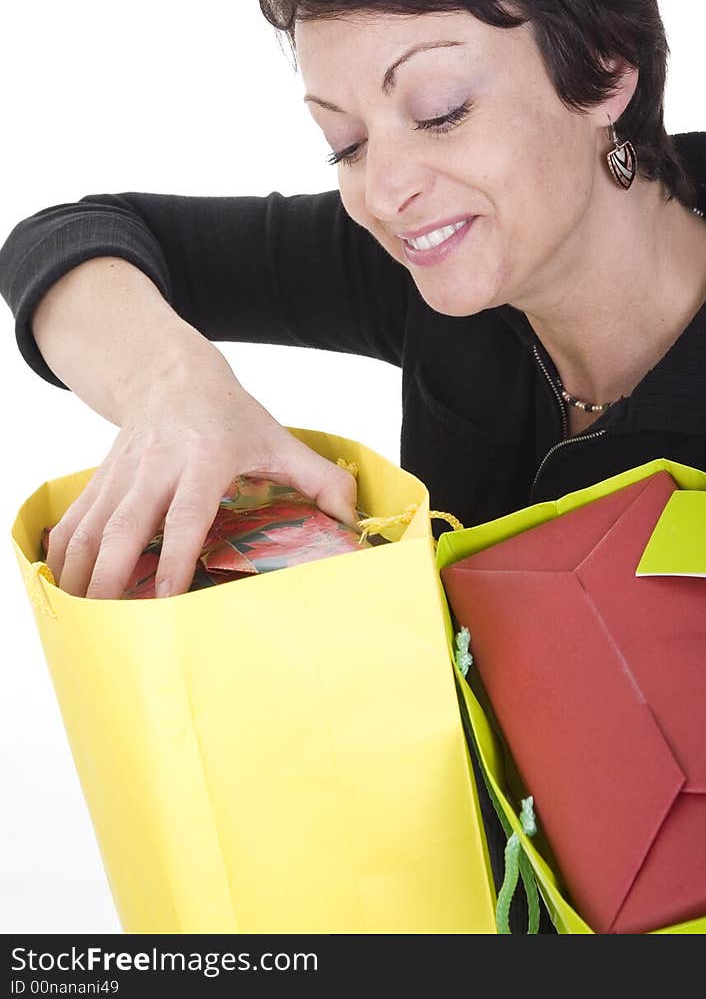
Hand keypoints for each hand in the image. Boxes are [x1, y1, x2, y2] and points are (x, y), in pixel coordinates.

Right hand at [43, 354, 359, 598]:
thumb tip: (350, 518)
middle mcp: (157, 465)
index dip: (173, 557)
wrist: (172, 374)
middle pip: (124, 526)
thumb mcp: (278, 439)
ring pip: (90, 526)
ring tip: (81, 616)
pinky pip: (73, 520)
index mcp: (205, 458)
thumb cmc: (230, 416)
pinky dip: (62, 555)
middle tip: (109, 623)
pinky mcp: (101, 478)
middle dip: (112, 576)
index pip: (185, 514)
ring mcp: (122, 472)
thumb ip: (319, 479)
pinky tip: (63, 587)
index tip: (165, 599)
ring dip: (80, 573)